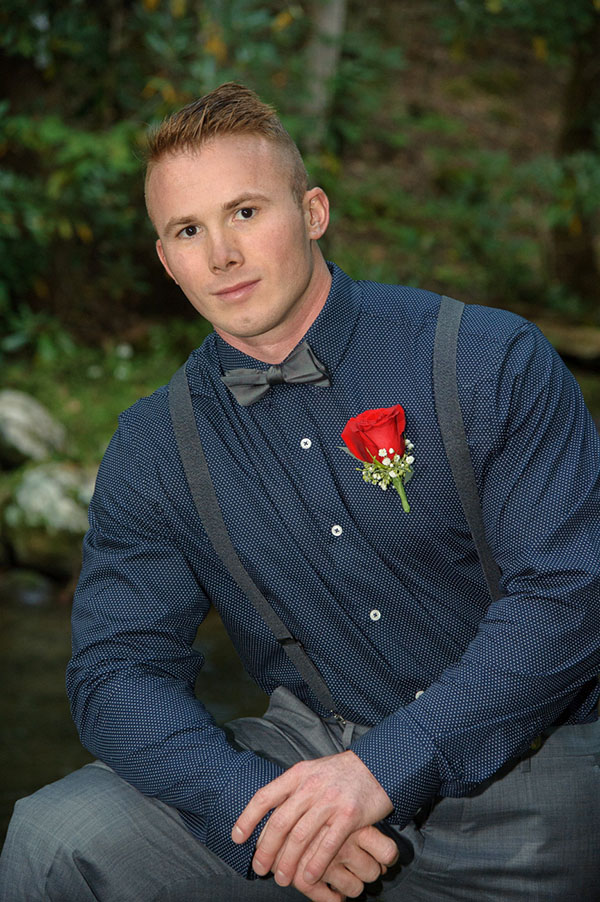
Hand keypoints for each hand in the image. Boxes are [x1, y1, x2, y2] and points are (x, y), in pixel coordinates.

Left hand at [232, 750, 393, 888]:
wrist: (377, 765)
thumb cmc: (340, 774)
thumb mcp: (312, 772)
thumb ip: (292, 790)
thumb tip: (267, 815)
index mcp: (298, 775)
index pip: (265, 797)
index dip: (248, 818)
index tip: (237, 838)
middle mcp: (311, 786)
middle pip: (280, 822)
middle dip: (266, 849)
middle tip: (260, 869)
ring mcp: (330, 800)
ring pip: (300, 836)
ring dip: (288, 862)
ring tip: (282, 879)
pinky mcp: (350, 814)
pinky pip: (328, 844)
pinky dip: (316, 863)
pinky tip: (309, 877)